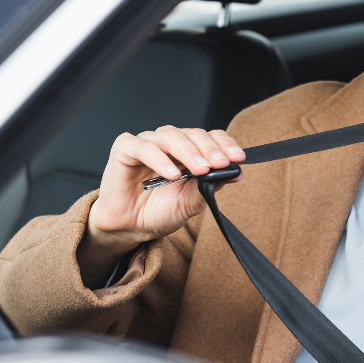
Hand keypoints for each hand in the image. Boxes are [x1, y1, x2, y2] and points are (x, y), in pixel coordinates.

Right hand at [78, 126, 244, 284]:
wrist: (130, 228)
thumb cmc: (160, 211)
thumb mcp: (190, 203)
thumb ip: (210, 187)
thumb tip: (237, 173)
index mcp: (189, 151)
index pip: (211, 137)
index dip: (225, 144)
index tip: (238, 158)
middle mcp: (170, 143)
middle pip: (194, 135)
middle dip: (209, 150)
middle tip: (221, 164)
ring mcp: (148, 143)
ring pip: (171, 136)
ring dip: (188, 152)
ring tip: (200, 170)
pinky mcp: (125, 149)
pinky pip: (143, 147)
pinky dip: (159, 159)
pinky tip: (172, 173)